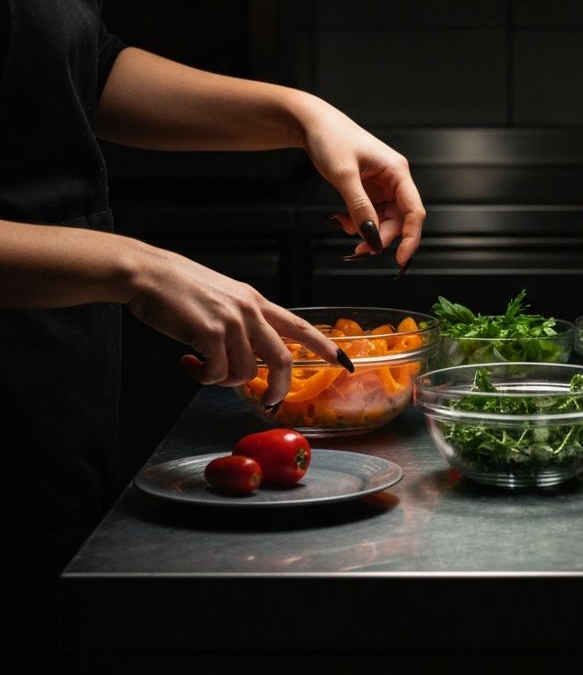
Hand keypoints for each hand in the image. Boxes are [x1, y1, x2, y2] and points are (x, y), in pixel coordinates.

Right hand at [126, 244, 346, 407]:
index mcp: (255, 301)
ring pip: (246, 372)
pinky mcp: (209, 333)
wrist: (147, 273)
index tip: (343, 362)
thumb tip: (250, 352)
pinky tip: (189, 363)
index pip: (300, 326)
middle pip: (282, 359)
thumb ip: (242, 320)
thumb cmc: (178, 287)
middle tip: (270, 401)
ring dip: (225, 381)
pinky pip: (217, 373)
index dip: (324, 347)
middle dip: (279, 388)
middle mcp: (249, 311)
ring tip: (204, 369)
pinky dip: (203, 377)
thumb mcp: (223, 297)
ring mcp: (231, 322)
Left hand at [299, 105, 424, 265]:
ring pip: (383, 220)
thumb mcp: (344, 176)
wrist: (312, 124)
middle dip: (381, 236)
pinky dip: (357, 222)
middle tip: (361, 250)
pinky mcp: (369, 189)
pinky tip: (342, 219)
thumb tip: (372, 237)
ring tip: (344, 227)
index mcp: (398, 172)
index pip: (414, 211)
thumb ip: (360, 208)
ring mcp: (382, 185)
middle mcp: (394, 180)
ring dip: (367, 231)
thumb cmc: (331, 138)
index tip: (400, 259)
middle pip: (398, 220)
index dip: (411, 238)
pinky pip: (370, 214)